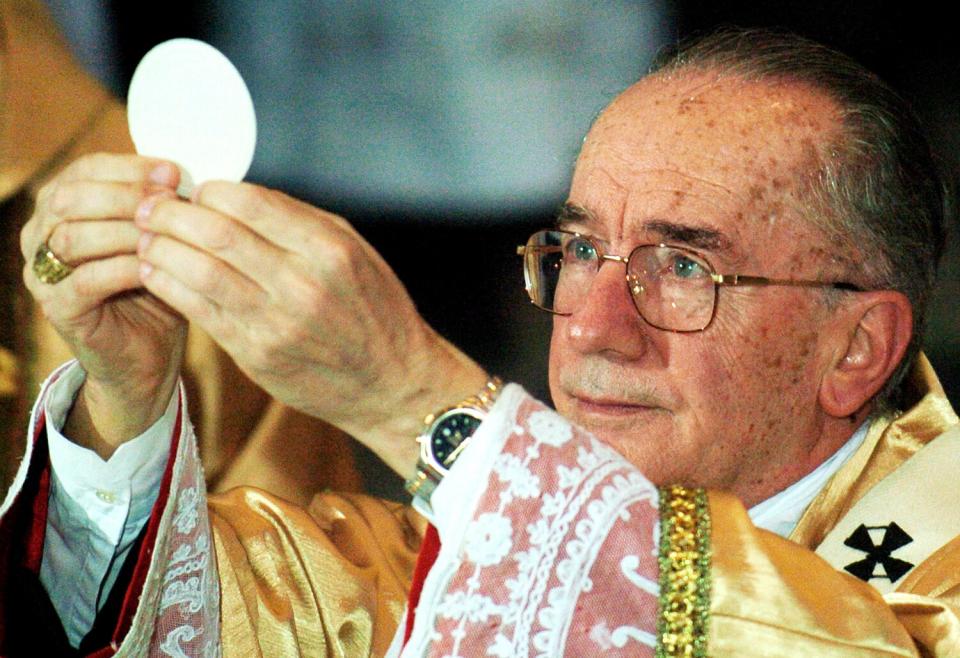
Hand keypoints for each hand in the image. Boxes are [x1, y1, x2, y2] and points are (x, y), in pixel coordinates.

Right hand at [21, 154, 185, 456]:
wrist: (148, 356)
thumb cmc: (157, 288)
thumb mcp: (160, 238)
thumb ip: (160, 205)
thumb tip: (178, 171)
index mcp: (62, 206)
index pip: (86, 170)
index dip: (130, 167)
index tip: (176, 173)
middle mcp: (41, 234)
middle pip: (73, 197)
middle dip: (127, 194)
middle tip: (171, 200)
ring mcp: (42, 273)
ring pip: (74, 235)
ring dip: (125, 230)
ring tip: (166, 233)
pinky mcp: (57, 308)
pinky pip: (85, 280)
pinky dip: (123, 268)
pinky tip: (154, 266)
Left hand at [135, 182, 486, 474]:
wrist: (393, 384)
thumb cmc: (376, 313)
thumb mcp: (355, 252)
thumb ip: (300, 222)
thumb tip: (238, 196)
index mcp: (328, 249)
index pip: (249, 201)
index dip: (210, 191)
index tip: (195, 190)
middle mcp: (302, 284)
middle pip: (216, 232)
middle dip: (172, 213)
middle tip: (150, 206)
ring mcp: (277, 323)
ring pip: (197, 270)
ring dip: (160, 248)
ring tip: (146, 238)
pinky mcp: (257, 355)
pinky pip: (199, 310)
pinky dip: (168, 285)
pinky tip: (156, 273)